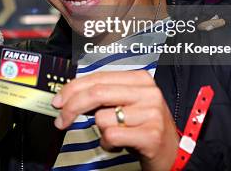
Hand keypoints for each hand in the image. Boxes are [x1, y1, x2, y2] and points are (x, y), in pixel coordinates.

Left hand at [52, 70, 178, 170]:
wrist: (172, 153)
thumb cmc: (143, 126)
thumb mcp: (127, 103)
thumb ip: (104, 94)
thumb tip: (68, 95)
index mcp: (139, 79)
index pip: (98, 78)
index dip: (73, 88)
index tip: (58, 100)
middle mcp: (148, 92)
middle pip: (96, 94)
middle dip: (71, 107)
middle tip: (60, 120)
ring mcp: (151, 113)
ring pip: (102, 118)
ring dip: (100, 131)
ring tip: (115, 136)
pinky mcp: (151, 134)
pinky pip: (112, 136)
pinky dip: (108, 144)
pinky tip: (119, 145)